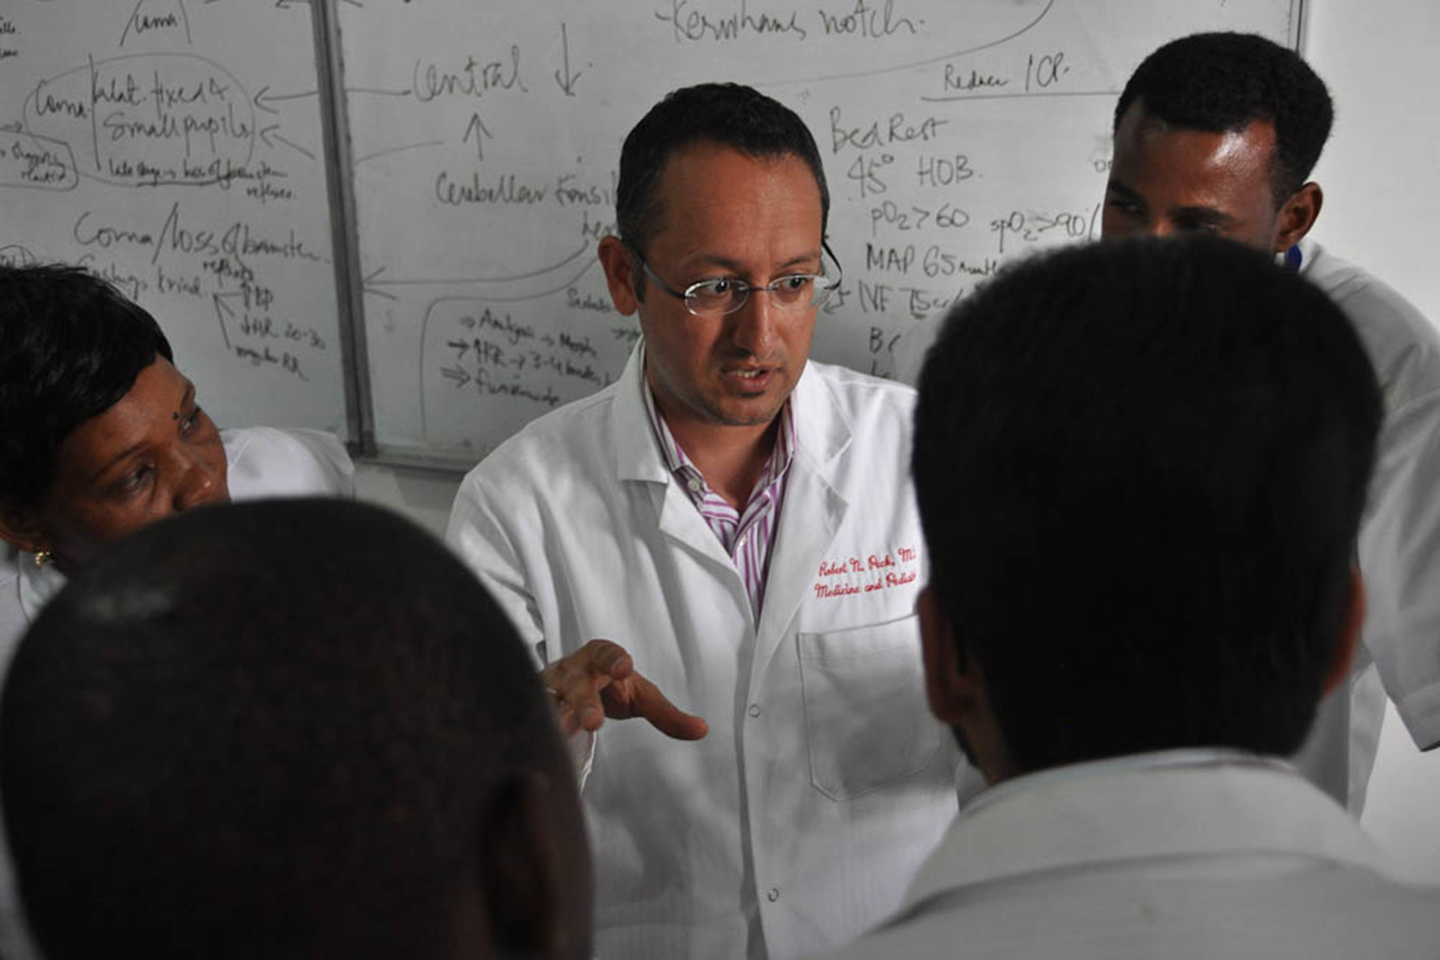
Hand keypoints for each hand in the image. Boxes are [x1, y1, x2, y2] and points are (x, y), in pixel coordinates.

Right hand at [542, 639, 708, 740]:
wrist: (567, 685)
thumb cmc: (608, 687)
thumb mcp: (640, 696)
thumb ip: (667, 715)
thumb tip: (702, 730)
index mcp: (600, 658)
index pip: (606, 652)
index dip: (614, 658)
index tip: (625, 666)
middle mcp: (571, 670)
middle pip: (576, 682)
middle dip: (584, 701)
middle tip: (594, 722)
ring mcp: (547, 689)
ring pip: (547, 700)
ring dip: (553, 716)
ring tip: (560, 733)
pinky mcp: (531, 708)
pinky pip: (529, 716)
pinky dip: (533, 729)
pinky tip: (536, 744)